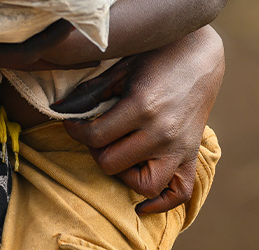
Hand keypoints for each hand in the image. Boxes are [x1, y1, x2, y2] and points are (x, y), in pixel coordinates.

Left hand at [62, 26, 223, 213]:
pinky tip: (143, 199)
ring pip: (144, 185)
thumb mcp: (122, 69)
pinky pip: (179, 194)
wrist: (199, 56)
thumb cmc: (157, 57)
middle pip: (113, 163)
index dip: (76, 131)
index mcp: (141, 106)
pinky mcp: (192, 155)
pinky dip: (161, 202)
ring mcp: (179, 147)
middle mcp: (161, 132)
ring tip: (118, 154)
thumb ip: (92, 91)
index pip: (97, 136)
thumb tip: (59, 107)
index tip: (71, 124)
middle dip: (95, 150)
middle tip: (94, 136)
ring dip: (124, 175)